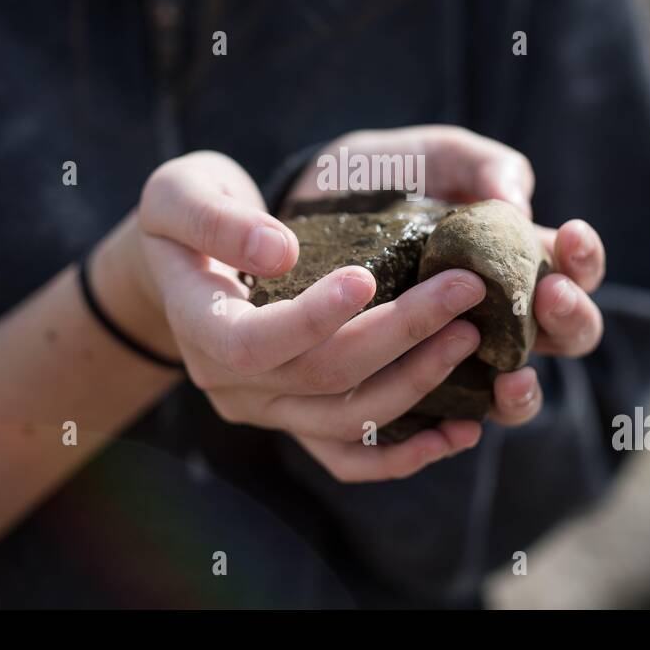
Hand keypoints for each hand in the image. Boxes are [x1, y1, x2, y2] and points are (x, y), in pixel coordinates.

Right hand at [131, 151, 488, 481]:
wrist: (183, 263)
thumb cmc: (185, 215)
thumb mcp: (179, 193)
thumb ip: (217, 220)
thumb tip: (279, 252)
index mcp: (200, 325)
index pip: (256, 341)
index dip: (312, 318)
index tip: (367, 276)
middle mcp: (232, 384)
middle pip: (322, 376)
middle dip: (401, 333)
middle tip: (463, 289)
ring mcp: (267, 409)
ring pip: (347, 419)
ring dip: (418, 383)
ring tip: (471, 336)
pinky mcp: (297, 420)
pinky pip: (351, 456)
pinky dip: (406, 454)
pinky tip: (461, 430)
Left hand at [291, 126, 606, 426]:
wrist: (307, 202)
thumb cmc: (384, 174)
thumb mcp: (431, 155)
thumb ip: (481, 165)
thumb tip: (518, 204)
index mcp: (518, 260)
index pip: (574, 272)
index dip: (584, 261)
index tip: (572, 234)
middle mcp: (499, 316)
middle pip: (564, 338)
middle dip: (569, 319)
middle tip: (550, 294)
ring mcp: (454, 357)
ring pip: (510, 398)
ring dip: (522, 393)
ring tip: (512, 378)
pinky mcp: (399, 389)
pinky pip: (435, 431)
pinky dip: (451, 437)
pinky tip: (457, 428)